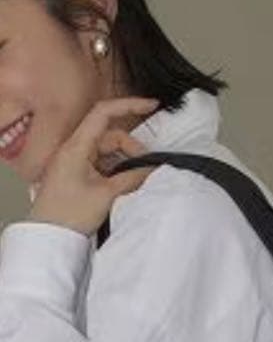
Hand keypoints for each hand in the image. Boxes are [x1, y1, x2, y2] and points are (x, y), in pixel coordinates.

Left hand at [28, 96, 160, 235]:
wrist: (49, 236)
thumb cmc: (68, 214)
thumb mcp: (106, 194)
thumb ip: (132, 178)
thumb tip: (153, 170)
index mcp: (77, 146)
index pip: (104, 113)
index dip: (129, 105)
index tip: (151, 106)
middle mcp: (75, 149)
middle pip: (111, 136)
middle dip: (132, 148)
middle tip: (147, 168)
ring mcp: (76, 162)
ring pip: (109, 152)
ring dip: (126, 162)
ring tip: (138, 180)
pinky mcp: (78, 175)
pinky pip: (103, 165)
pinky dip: (117, 171)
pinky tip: (126, 185)